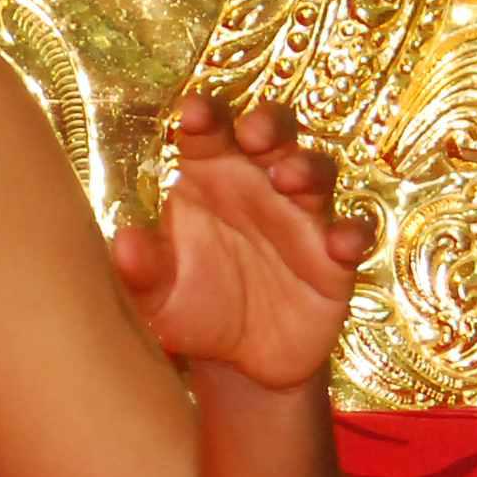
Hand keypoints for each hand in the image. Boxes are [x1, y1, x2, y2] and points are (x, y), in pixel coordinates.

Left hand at [109, 96, 370, 391]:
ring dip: (307, 168)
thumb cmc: (190, 309)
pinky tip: (340, 243)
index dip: (205, 115)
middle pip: (272, 134)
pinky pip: (352, 235)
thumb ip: (142, 271)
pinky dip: (351, 234)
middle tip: (254, 133)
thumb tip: (124, 244)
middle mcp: (258, 185)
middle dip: (268, 123)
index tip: (194, 113)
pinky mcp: (334, 259)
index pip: (208, 132)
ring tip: (288, 179)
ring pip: (315, 172)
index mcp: (208, 177)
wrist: (238, 364)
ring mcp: (301, 217)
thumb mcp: (157, 297)